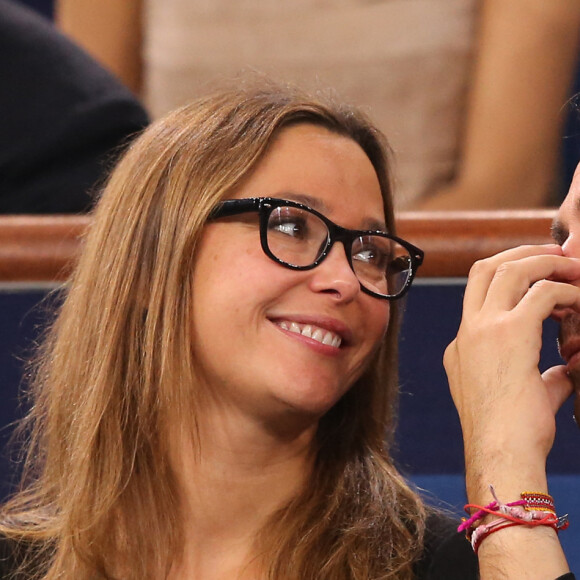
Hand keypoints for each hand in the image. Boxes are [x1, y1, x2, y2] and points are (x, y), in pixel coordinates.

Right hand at [444, 244, 579, 498]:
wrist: (501, 452)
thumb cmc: (512, 433)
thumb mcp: (520, 396)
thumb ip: (540, 375)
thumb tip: (564, 368)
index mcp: (462, 345)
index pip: (479, 295)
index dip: (511, 279)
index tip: (541, 280)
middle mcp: (467, 330)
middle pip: (486, 267)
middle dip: (522, 254)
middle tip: (554, 255)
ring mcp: (483, 328)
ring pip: (510, 269)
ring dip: (545, 263)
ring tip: (572, 268)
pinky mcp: (509, 333)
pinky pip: (542, 293)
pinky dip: (565, 290)